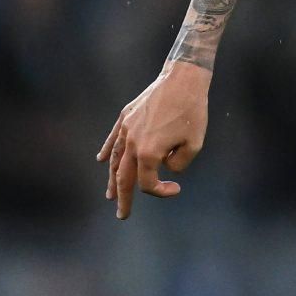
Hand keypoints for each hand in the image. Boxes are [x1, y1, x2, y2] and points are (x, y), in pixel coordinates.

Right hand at [97, 61, 210, 220]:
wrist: (182, 80)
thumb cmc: (193, 112)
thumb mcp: (195, 144)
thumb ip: (179, 163)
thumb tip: (165, 167)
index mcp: (149, 152)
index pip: (147, 183)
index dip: (162, 190)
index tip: (177, 188)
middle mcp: (133, 142)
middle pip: (123, 177)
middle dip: (123, 198)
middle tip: (122, 215)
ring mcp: (126, 129)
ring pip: (114, 160)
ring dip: (112, 179)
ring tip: (110, 194)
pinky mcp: (126, 117)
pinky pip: (113, 139)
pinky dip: (107, 152)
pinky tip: (101, 160)